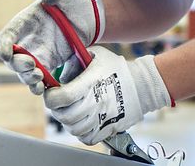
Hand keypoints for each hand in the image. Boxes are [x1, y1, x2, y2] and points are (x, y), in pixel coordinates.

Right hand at [0, 0, 104, 93]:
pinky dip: (40, 85)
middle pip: (12, 59)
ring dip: (28, 78)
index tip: (7, 53)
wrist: (90, 15)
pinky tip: (44, 88)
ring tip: (40, 79)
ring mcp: (38, 54)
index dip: (3, 45)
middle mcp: (28, 40)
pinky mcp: (50, 63)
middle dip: (18, 65)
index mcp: (25, 22)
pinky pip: (40, 78)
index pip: (6, 36)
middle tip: (32, 66)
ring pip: (24, 72)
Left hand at [45, 46, 171, 144]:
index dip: (51, 97)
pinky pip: (87, 138)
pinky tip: (83, 121)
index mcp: (91, 83)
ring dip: (68, 121)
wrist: (143, 85)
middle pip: (65, 116)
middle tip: (61, 103)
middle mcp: (96, 102)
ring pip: (74, 129)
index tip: (52, 92)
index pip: (62, 98)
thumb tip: (60, 72)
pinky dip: (81, 132)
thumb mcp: (97, 55)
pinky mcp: (109, 128)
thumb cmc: (119, 68)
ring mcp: (103, 117)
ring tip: (72, 111)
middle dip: (57, 109)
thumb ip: (77, 59)